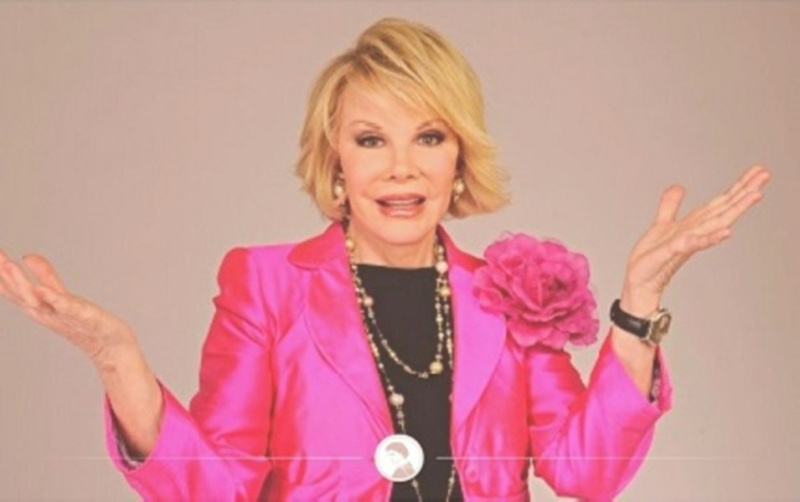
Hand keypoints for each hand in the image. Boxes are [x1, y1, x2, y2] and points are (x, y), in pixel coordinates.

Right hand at [0, 252, 137, 368]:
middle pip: (19, 293)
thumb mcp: (60, 295)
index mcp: (40, 306)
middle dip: (4, 275)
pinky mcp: (85, 318)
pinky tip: (42, 290)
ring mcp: (64, 317)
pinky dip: (53, 300)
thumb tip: (27, 256)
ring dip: (22, 283)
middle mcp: (47, 313)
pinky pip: (67, 309)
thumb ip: (45, 275)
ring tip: (9, 264)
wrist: (111, 349)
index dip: (0, 272)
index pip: (13, 289)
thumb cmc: (84, 323)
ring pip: (37, 301)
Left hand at [621, 165, 770, 314]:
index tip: (757, 171)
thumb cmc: (651, 259)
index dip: (738, 186)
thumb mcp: (661, 225)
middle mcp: (695, 233)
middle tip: (765, 175)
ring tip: (754, 195)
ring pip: (715, 224)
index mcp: (693, 225)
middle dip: (744, 192)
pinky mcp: (671, 253)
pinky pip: (691, 243)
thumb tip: (678, 186)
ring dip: (735, 210)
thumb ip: (670, 206)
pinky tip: (725, 232)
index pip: (719, 203)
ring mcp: (685, 243)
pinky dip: (708, 238)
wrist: (640, 282)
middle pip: (723, 209)